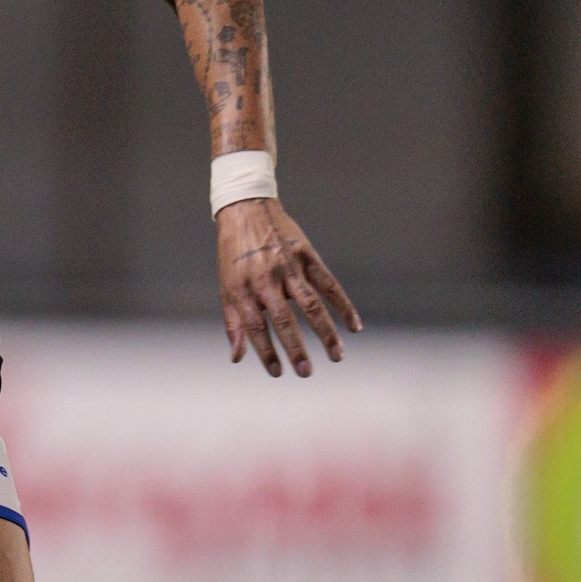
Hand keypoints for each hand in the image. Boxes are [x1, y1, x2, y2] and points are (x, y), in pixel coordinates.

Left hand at [216, 199, 359, 375]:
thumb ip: (233, 323)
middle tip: (306, 372)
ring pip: (311, 305)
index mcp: (244, 289)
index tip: (277, 372)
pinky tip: (354, 325)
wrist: (246, 209)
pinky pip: (329, 284)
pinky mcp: (306, 255)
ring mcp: (289, 266)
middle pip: (284, 320)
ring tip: (337, 355)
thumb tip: (237, 358)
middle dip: (296, 349)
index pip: (256, 328)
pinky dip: (343, 305)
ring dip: (326, 332)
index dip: (266, 352)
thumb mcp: (226, 287)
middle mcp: (266, 279)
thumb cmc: (234, 254)